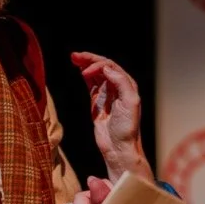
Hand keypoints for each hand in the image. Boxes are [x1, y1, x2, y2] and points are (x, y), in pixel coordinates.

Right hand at [70, 51, 152, 181]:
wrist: (119, 148)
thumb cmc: (127, 128)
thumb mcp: (130, 103)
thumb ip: (121, 83)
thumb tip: (106, 68)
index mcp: (127, 85)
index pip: (110, 67)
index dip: (97, 65)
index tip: (85, 72)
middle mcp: (118, 87)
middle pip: (102, 67)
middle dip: (89, 60)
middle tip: (74, 55)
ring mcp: (107, 95)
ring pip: (96, 74)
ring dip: (86, 65)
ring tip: (74, 58)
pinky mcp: (97, 103)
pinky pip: (91, 85)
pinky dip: (85, 76)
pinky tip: (79, 69)